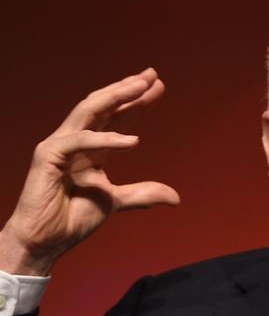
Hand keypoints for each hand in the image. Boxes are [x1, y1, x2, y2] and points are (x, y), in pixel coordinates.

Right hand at [0, 68, 179, 276]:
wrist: (46, 240)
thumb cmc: (73, 218)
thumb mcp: (116, 202)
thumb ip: (142, 195)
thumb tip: (176, 197)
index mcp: (92, 149)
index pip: (117, 117)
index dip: (137, 102)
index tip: (159, 86)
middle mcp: (77, 141)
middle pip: (104, 106)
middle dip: (128, 89)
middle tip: (151, 75)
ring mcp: (61, 145)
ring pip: (89, 111)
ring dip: (116, 97)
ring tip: (141, 87)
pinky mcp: (48, 156)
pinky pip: (80, 141)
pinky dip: (106, 140)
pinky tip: (133, 141)